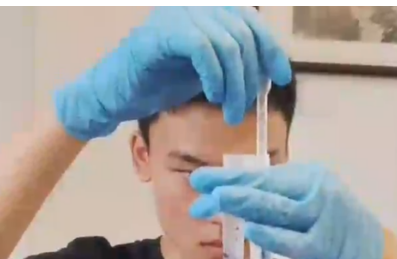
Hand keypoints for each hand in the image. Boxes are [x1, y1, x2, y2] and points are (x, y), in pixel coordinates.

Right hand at [54, 6, 292, 141]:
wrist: (115, 96)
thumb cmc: (158, 84)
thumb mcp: (208, 71)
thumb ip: (234, 63)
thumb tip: (271, 70)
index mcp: (208, 12)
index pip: (252, 23)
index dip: (271, 50)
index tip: (282, 78)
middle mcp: (195, 7)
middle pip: (244, 34)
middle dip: (252, 76)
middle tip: (247, 107)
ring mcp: (176, 16)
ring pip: (227, 44)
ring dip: (235, 84)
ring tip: (231, 111)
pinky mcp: (160, 33)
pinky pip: (202, 48)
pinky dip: (214, 75)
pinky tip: (213, 96)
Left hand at [189, 162, 384, 258]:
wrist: (373, 251)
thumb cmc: (331, 223)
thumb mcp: (308, 199)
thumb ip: (276, 196)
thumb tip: (231, 194)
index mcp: (308, 176)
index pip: (261, 175)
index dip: (228, 177)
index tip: (200, 179)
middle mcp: (315, 190)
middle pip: (265, 188)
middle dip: (228, 190)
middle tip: (199, 193)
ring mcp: (321, 217)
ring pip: (277, 209)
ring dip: (244, 204)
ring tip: (216, 202)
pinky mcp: (323, 246)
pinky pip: (291, 240)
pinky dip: (271, 235)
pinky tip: (250, 230)